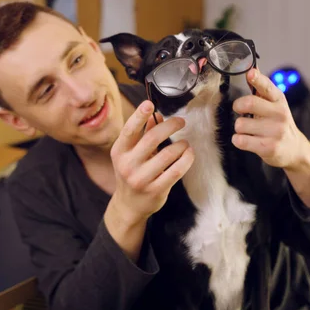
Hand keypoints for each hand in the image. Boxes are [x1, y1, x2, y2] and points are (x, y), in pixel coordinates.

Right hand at [109, 100, 194, 225]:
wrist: (129, 205)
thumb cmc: (131, 173)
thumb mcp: (131, 154)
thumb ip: (143, 134)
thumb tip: (155, 115)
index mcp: (119, 152)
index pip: (129, 130)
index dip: (139, 116)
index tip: (150, 103)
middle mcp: (128, 165)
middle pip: (152, 139)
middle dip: (170, 126)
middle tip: (181, 121)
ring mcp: (141, 179)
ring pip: (168, 155)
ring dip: (181, 145)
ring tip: (185, 142)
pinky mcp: (155, 190)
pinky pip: (176, 171)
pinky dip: (186, 159)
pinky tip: (189, 153)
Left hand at [231, 68, 309, 173]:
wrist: (293, 149)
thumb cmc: (278, 123)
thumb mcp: (274, 104)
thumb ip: (261, 88)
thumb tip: (251, 69)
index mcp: (279, 100)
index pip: (267, 86)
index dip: (257, 79)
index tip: (250, 73)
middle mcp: (279, 114)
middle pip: (249, 103)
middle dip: (237, 106)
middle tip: (239, 110)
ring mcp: (275, 132)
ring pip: (240, 124)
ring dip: (239, 127)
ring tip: (248, 130)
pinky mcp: (268, 147)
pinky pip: (240, 140)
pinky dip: (238, 140)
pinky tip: (247, 140)